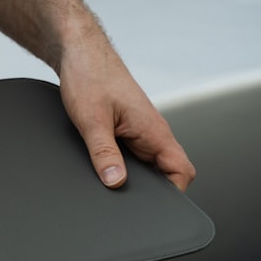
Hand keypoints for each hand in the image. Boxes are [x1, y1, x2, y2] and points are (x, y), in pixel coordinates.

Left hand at [57, 38, 195, 191]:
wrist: (78, 53)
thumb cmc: (90, 76)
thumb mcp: (92, 120)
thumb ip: (103, 153)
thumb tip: (115, 182)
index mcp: (153, 130)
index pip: (181, 171)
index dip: (172, 194)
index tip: (151, 206)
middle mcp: (151, 131)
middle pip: (164, 172)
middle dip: (148, 189)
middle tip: (122, 197)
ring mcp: (138, 130)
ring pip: (145, 163)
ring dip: (130, 174)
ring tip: (108, 178)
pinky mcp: (124, 127)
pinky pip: (130, 153)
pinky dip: (119, 163)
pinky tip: (101, 166)